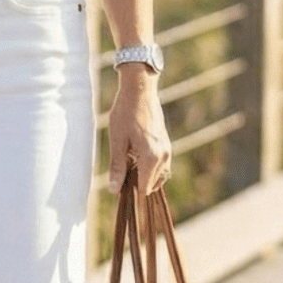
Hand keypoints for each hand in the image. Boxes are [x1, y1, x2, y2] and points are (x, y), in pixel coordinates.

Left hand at [107, 69, 171, 196]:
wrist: (140, 91)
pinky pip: (161, 165)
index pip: (144, 189)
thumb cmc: (125, 114)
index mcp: (151, 158)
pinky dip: (149, 167)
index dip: (130, 190)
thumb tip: (114, 190)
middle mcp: (163, 156)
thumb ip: (117, 167)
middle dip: (137, 183)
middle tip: (120, 171)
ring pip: (158, 176)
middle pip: (152, 184)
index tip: (118, 186)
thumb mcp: (117, 141)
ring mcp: (167, 150)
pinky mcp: (166, 144)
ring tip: (127, 163)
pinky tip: (135, 157)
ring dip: (144, 175)